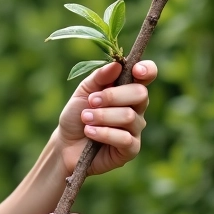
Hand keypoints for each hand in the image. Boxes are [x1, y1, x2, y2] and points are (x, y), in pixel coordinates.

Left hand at [55, 60, 156, 175]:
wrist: (66, 143)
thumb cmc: (77, 114)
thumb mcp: (84, 91)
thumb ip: (100, 76)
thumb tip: (116, 64)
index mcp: (127, 89)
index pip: (147, 75)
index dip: (147, 70)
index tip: (135, 70)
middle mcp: (136, 108)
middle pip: (140, 93)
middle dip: (112, 96)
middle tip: (91, 101)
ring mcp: (136, 128)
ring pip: (129, 116)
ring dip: (102, 116)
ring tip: (85, 118)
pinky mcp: (131, 148)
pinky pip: (124, 138)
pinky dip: (103, 133)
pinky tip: (90, 132)